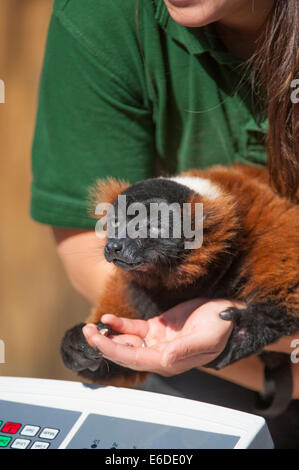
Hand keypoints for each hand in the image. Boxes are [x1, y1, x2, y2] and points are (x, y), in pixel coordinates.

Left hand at [83, 299, 243, 376]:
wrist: (227, 313)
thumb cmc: (220, 327)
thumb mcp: (207, 338)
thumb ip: (187, 349)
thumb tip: (165, 359)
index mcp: (169, 361)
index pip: (134, 359)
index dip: (113, 350)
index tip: (96, 339)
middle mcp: (159, 354)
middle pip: (125, 353)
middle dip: (104, 344)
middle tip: (87, 332)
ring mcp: (157, 341)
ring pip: (126, 341)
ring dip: (108, 335)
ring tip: (91, 326)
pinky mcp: (157, 327)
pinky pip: (134, 328)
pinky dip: (120, 324)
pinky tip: (108, 318)